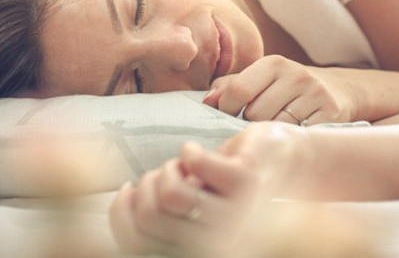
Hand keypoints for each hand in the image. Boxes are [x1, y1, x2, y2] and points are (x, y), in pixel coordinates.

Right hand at [109, 122, 305, 256]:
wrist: (278, 159)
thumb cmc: (221, 180)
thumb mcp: (182, 199)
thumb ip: (154, 209)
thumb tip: (123, 196)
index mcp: (194, 250)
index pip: (135, 242)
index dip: (120, 211)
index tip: (129, 189)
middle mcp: (215, 245)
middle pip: (149, 215)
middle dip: (148, 184)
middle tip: (170, 173)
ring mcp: (233, 217)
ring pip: (170, 193)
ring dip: (171, 168)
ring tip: (187, 167)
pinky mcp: (244, 184)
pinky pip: (193, 163)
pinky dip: (190, 150)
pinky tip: (202, 153)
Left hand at [203, 55, 358, 124]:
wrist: (338, 91)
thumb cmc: (286, 88)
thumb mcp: (260, 79)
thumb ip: (230, 87)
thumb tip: (207, 101)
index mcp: (274, 63)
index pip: (238, 89)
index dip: (225, 108)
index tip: (225, 117)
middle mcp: (296, 75)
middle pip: (255, 113)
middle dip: (248, 125)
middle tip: (251, 128)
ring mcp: (315, 94)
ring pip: (276, 127)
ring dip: (268, 135)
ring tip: (269, 134)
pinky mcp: (330, 114)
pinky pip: (297, 136)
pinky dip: (288, 140)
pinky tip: (288, 138)